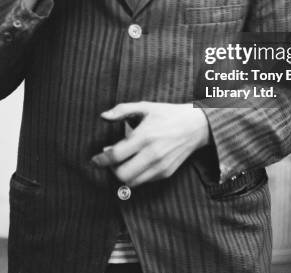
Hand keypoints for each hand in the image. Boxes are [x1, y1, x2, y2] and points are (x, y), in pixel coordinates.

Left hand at [91, 102, 210, 186]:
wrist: (195, 126)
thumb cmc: (167, 114)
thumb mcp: (145, 107)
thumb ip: (122, 110)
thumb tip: (103, 116)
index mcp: (145, 136)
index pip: (116, 155)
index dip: (101, 159)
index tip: (95, 159)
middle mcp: (153, 154)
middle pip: (122, 174)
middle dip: (110, 169)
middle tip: (109, 159)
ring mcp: (160, 166)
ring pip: (132, 182)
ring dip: (122, 175)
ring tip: (121, 162)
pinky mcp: (166, 173)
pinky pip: (144, 181)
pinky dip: (135, 176)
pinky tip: (135, 163)